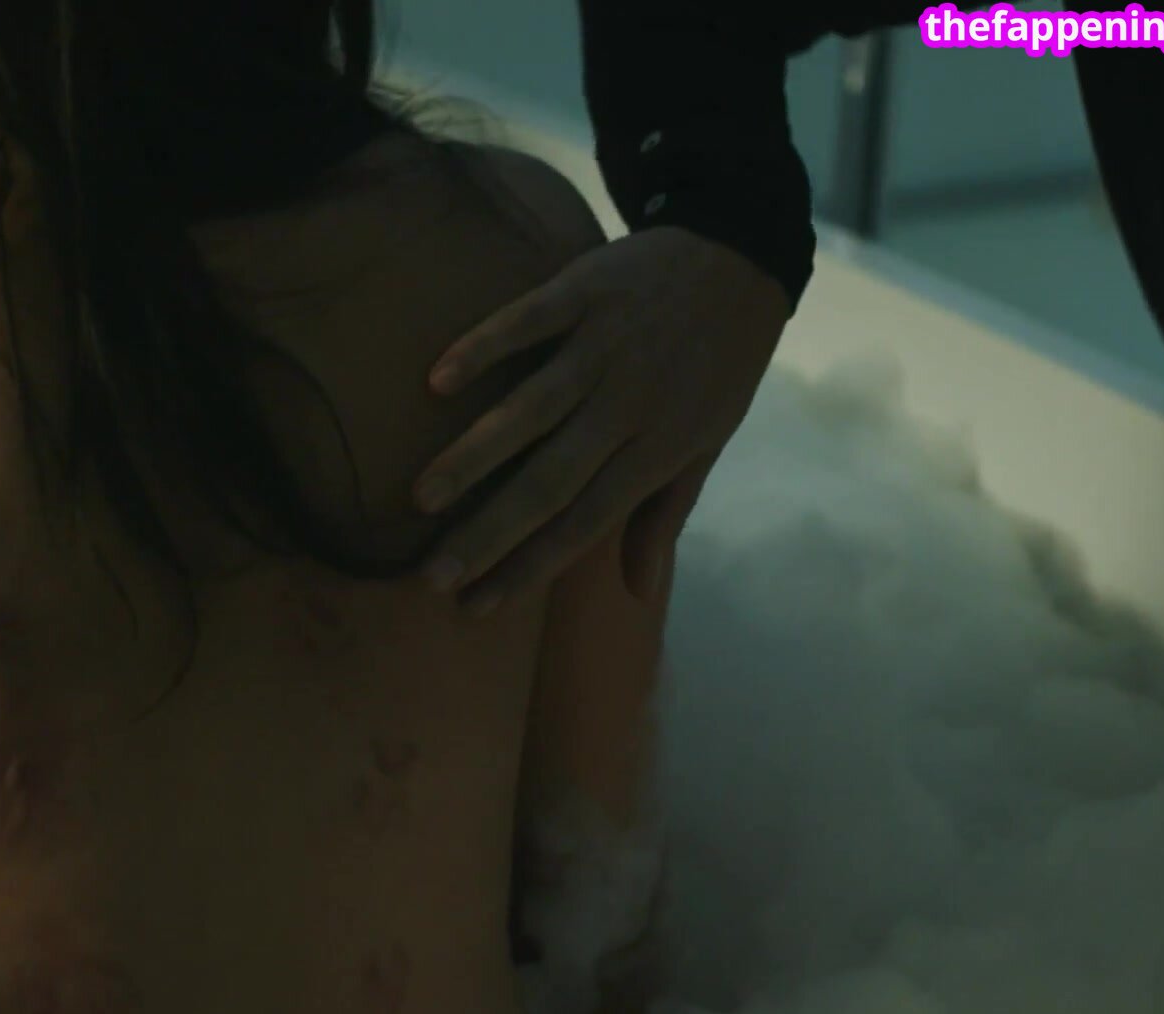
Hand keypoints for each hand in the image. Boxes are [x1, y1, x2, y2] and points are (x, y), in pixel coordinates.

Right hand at [414, 226, 789, 611]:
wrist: (741, 257)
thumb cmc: (720, 364)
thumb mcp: (707, 444)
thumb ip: (664, 515)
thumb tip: (639, 593)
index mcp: (657, 450)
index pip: (584, 524)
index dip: (528, 568)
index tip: (475, 605)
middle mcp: (627, 406)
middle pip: (549, 481)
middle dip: (489, 533)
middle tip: (433, 576)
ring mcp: (602, 347)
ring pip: (531, 410)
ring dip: (474, 455)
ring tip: (422, 498)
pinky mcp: (583, 291)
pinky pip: (526, 323)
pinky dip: (483, 348)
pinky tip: (438, 381)